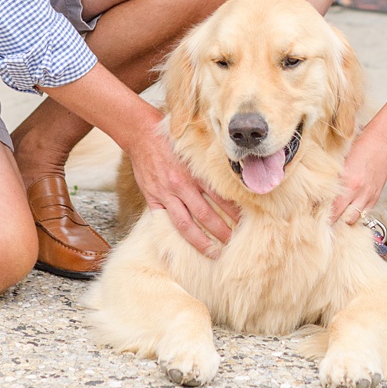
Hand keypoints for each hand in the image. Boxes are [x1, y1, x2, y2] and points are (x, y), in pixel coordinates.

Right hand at [127, 115, 236, 258]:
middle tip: (234, 244)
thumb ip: (208, 167)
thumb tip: (232, 180)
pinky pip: (164, 221)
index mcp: (195, 173)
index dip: (234, 213)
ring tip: (214, 253)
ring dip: (201, 241)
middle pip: (206, 215)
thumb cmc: (171, 141)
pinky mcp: (152, 197)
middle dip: (222, 232)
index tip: (245, 224)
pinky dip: (175, 234)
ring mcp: (165, 193)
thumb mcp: (193, 150)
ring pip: (186, 224)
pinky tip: (185, 245)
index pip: (220, 197)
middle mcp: (181, 184)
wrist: (141, 134)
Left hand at [328, 129, 386, 227]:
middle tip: (325, 223)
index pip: (333, 209)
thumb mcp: (340, 162)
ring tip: (337, 220)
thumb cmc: (361, 147)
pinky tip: (350, 212)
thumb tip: (319, 188)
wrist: (382, 144)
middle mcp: (359, 193)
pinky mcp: (376, 196)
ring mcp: (369, 196)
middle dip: (335, 222)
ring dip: (346, 220)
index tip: (316, 220)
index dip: (325, 217)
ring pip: (356, 218)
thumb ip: (332, 177)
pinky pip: (366, 213)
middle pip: (344, 218)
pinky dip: (357, 214)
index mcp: (348, 183)